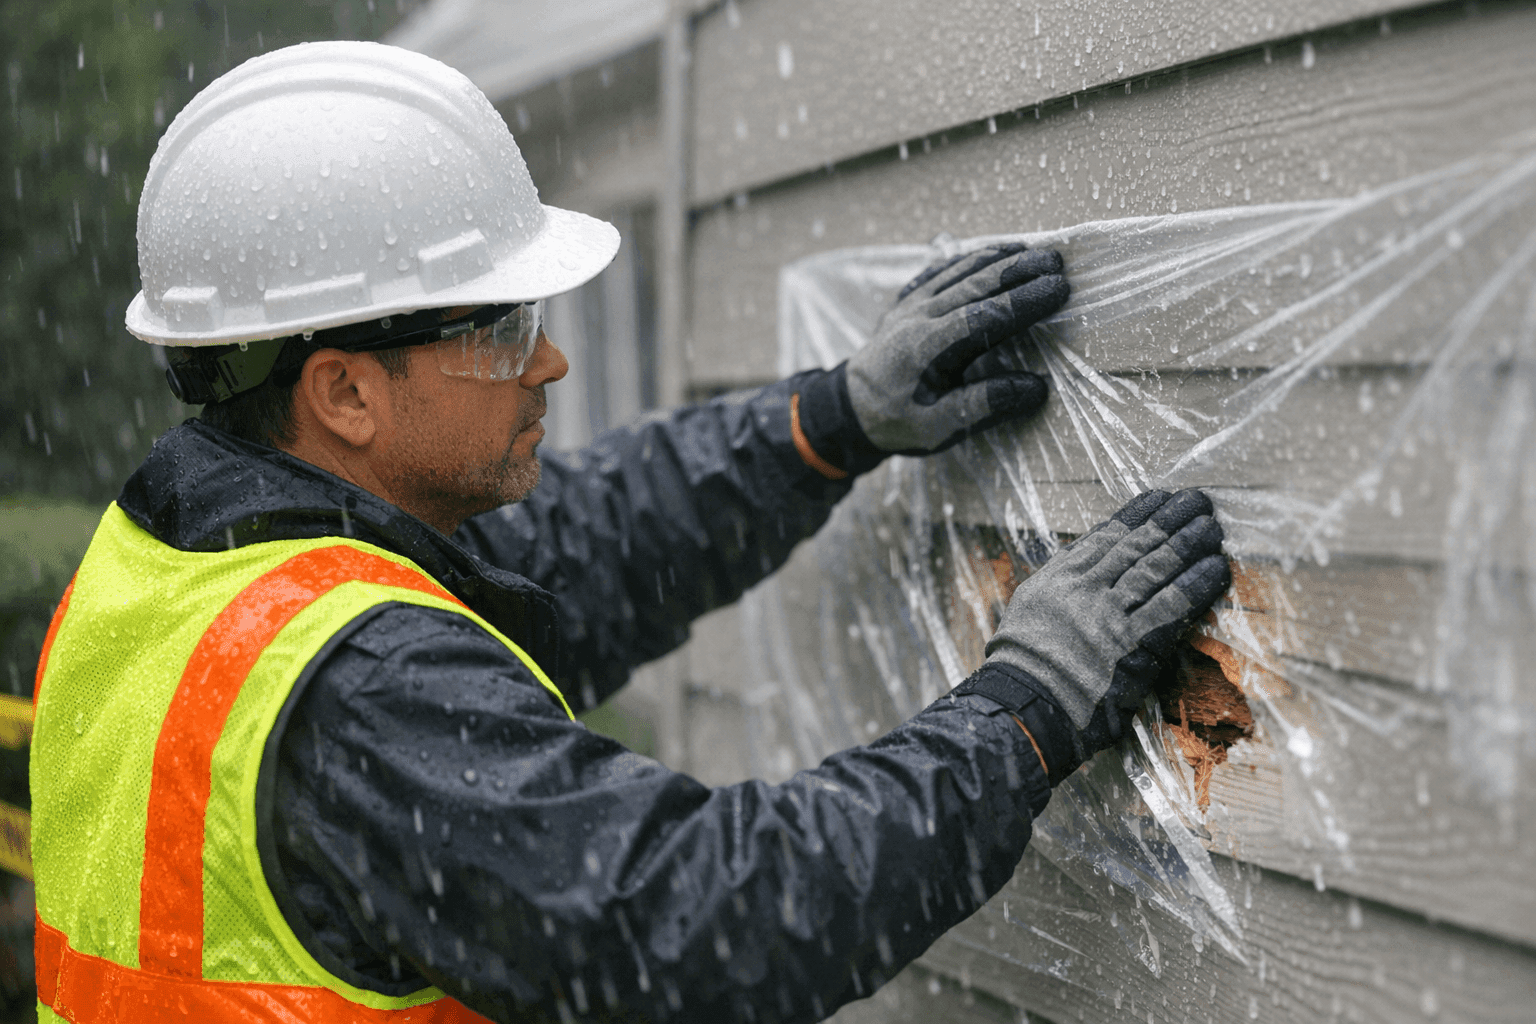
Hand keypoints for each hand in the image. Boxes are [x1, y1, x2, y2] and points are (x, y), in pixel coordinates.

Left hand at [847, 242, 1067, 455]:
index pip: (984, 317)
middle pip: (976, 284)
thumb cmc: (894, 422)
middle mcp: (919, 317)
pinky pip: (941, 270)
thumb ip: (983, 406)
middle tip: (1058, 263)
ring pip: (960, 271)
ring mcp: (911, 304)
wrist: (847, 408)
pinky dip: (970, 259)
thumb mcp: (937, 429)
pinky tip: (992, 252)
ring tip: (1036, 252)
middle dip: (1020, 271)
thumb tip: (1036, 388)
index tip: (1058, 290)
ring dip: (1000, 259)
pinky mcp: (907, 301)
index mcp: (927, 348)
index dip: (1024, 302)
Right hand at [952, 489, 1229, 780]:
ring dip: (1189, 545)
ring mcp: (1109, 615)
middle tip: (1197, 502)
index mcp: (1061, 576)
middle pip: (1137, 546)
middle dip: (1171, 520)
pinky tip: (1216, 569)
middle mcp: (1086, 588)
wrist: (1025, 703)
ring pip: (1156, 568)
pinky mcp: (1132, 645)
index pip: (1107, 535)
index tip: (1160, 497)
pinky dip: (1196, 585)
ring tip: (1212, 528)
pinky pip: (1171, 607)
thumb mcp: (1031, 607)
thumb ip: (1062, 582)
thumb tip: (1088, 562)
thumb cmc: (1023, 663)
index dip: (1138, 515)